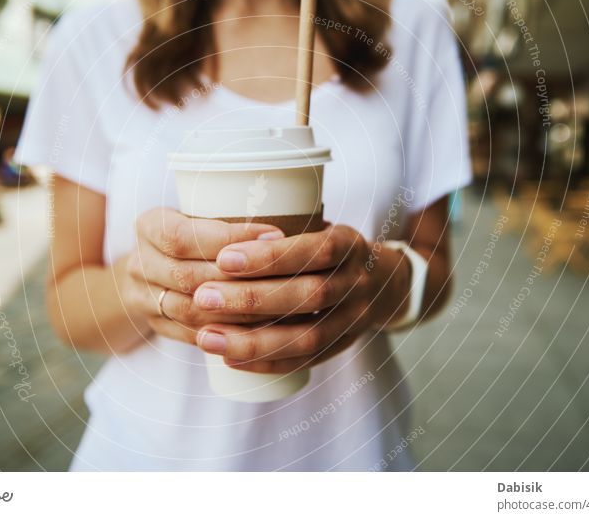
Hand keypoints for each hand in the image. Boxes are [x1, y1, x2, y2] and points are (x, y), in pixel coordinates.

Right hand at [117, 207, 284, 345]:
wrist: (156, 266)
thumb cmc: (195, 232)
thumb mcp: (203, 212)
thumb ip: (233, 213)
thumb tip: (293, 218)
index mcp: (148, 226)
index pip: (183, 236)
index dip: (229, 238)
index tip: (276, 234)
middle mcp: (137, 263)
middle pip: (189, 277)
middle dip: (240, 278)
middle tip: (288, 277)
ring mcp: (141, 299)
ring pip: (192, 312)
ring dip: (238, 312)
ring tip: (283, 305)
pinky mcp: (156, 326)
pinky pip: (193, 335)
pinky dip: (228, 334)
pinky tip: (263, 330)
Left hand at [193, 225, 407, 372]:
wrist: (385, 284)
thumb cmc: (330, 249)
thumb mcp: (319, 225)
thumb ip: (279, 226)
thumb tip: (212, 225)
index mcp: (348, 245)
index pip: (314, 250)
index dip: (271, 256)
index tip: (223, 257)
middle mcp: (356, 283)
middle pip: (307, 296)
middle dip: (251, 299)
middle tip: (203, 297)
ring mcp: (353, 319)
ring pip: (306, 337)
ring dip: (252, 340)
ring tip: (207, 337)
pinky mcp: (342, 346)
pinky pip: (305, 362)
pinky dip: (266, 362)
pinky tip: (229, 360)